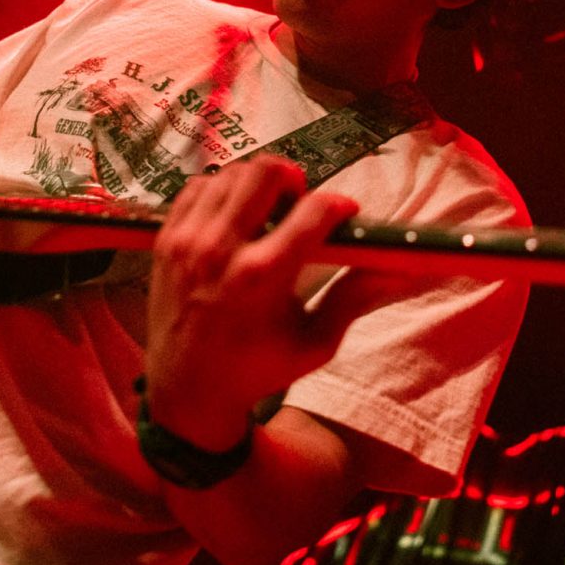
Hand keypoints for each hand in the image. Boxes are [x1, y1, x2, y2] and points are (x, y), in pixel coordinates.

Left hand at [144, 155, 384, 450]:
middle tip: (301, 201)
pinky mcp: (166, 239)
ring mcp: (187, 241)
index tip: (345, 214)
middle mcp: (221, 250)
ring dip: (257, 184)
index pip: (313, 210)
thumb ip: (355, 297)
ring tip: (268, 208)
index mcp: (263, 276)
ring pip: (230, 174)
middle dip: (294, 179)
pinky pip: (197, 187)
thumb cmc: (258, 370)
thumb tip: (398, 266)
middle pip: (265, 173)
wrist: (188, 392)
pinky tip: (234, 213)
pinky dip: (221, 190)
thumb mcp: (316, 343)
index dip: (339, 205)